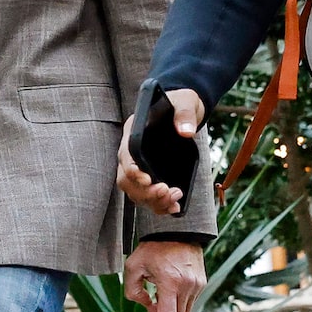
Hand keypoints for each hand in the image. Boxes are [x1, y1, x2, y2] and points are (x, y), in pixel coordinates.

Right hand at [114, 88, 204, 216]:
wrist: (184, 110)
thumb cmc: (180, 103)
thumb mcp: (184, 102)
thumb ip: (184, 114)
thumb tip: (186, 132)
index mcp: (133, 133)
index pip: (125, 156)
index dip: (132, 171)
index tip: (147, 179)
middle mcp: (132, 153)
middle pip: (127, 180)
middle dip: (144, 191)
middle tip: (166, 191)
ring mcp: (141, 167)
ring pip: (137, 193)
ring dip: (153, 201)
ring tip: (174, 200)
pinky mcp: (152, 176)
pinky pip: (149, 197)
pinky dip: (160, 206)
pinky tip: (174, 208)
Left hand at [121, 238, 207, 311]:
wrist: (177, 230)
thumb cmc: (152, 248)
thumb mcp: (133, 267)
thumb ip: (132, 291)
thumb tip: (146, 306)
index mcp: (170, 282)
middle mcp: (187, 286)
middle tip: (149, 308)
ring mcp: (197, 285)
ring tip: (157, 298)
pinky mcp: (201, 283)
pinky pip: (189, 303)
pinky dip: (178, 305)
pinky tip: (168, 290)